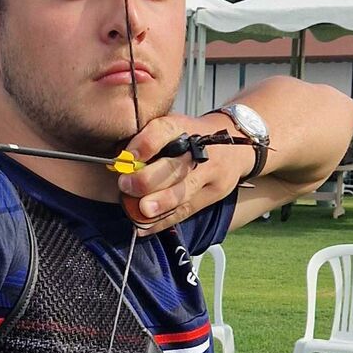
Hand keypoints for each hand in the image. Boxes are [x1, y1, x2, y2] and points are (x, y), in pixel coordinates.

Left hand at [117, 113, 253, 234]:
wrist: (235, 144)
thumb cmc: (190, 136)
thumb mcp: (171, 125)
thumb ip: (145, 140)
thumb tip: (117, 162)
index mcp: (182, 127)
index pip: (164, 131)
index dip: (144, 144)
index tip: (126, 157)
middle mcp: (198, 149)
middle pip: (175, 166)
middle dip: (148, 179)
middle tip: (126, 186)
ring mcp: (210, 173)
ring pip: (184, 191)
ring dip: (160, 203)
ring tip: (141, 211)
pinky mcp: (213, 193)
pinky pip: (186, 210)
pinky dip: (164, 221)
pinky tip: (145, 227)